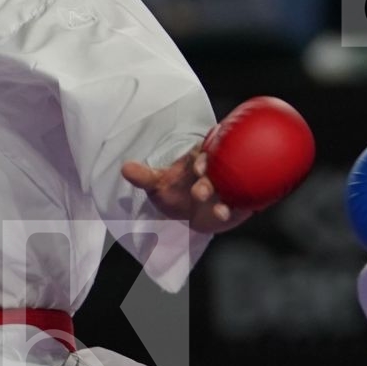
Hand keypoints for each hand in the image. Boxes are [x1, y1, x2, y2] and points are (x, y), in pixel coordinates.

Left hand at [122, 140, 253, 233]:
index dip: (205, 156)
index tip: (198, 166)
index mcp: (201, 157)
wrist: (187, 214)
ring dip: (226, 199)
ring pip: (232, 189)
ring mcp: (228, 188)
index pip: (208, 150)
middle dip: (211, 181)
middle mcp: (217, 170)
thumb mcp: (157, 184)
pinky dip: (235, 209)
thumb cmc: (175, 191)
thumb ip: (143, 177)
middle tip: (199, 192)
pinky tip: (227, 215)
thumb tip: (125, 168)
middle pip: (220, 171)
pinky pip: (241, 205)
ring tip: (219, 210)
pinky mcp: (236, 205)